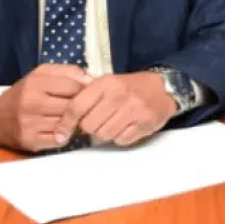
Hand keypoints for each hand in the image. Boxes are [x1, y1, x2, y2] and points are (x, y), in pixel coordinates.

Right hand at [0, 65, 93, 152]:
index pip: (73, 86)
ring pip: (67, 123)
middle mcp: (31, 103)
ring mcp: (29, 124)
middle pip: (72, 106)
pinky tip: (62, 129)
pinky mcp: (30, 141)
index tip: (87, 92)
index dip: (85, 89)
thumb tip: (91, 79)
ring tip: (73, 117)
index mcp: (35, 83)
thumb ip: (68, 71)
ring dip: (74, 122)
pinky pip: (59, 139)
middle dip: (81, 107)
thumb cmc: (26, 93)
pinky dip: (65, 135)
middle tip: (84, 107)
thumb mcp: (42, 74)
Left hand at [55, 73, 178, 146]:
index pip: (76, 107)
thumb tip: (64, 123)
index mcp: (106, 83)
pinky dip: (121, 137)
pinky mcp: (145, 123)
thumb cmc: (130, 87)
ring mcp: (133, 109)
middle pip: (89, 126)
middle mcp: (119, 95)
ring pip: (104, 135)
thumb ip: (86, 98)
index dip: (66, 123)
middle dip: (91, 127)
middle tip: (100, 121)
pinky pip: (121, 140)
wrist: (163, 88)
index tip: (61, 134)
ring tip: (114, 123)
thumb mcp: (107, 84)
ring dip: (106, 133)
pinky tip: (127, 126)